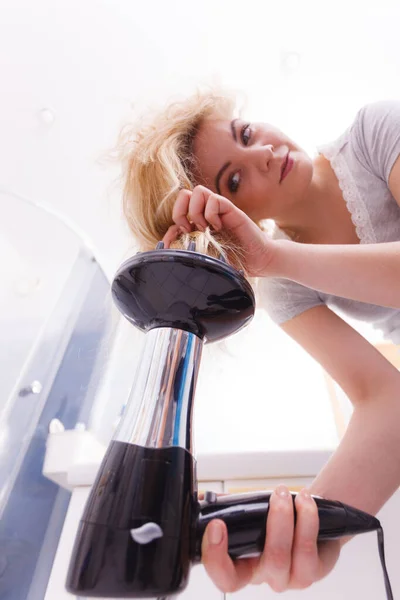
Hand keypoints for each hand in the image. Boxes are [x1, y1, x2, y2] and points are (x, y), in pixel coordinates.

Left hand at [163, 185, 276, 276]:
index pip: (177, 209)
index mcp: (197, 223)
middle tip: (189, 229)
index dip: (173, 222)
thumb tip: (165, 244)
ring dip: (196, 211)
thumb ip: (186, 249)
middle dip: (180, 211)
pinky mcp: (231, 209)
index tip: (178, 239)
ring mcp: (218, 210)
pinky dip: (211, 213)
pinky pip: (214, 199)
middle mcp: (206, 213)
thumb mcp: (204, 257)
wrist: (258, 261)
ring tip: (205, 228)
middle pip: (183, 194)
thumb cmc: (232, 261)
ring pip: (198, 191)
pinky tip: (218, 227)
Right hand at [201, 486, 340, 593]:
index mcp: (241, 564)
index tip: (215, 525)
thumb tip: (204, 497)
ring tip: (285, 492)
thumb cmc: (273, 518)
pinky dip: (306, 520)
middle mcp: (262, 575)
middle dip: (267, 527)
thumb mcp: (248, 513)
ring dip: (285, 517)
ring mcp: (287, 578)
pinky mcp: (311, 572)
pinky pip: (305, 550)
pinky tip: (304, 501)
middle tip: (273, 496)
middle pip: (260, 567)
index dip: (214, 557)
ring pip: (279, 556)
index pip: (223, 576)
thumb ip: (226, 507)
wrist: (308, 520)